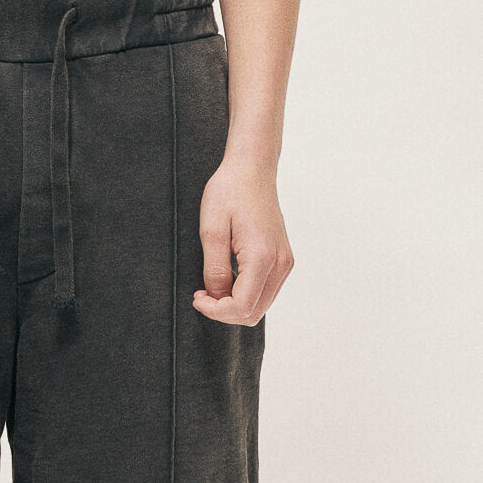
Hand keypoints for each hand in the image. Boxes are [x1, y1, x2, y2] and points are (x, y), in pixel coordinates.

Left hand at [192, 152, 292, 324]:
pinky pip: (264, 292)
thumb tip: (216, 298)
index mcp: (263, 256)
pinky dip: (244, 294)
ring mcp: (284, 262)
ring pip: (260, 306)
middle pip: (253, 313)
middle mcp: (280, 263)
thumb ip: (215, 270)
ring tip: (212, 286)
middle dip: (224, 312)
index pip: (242, 306)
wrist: (252, 169)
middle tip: (202, 295)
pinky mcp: (283, 259)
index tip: (197, 297)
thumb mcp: (211, 231)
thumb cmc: (229, 192)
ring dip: (234, 305)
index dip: (215, 311)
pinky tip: (227, 278)